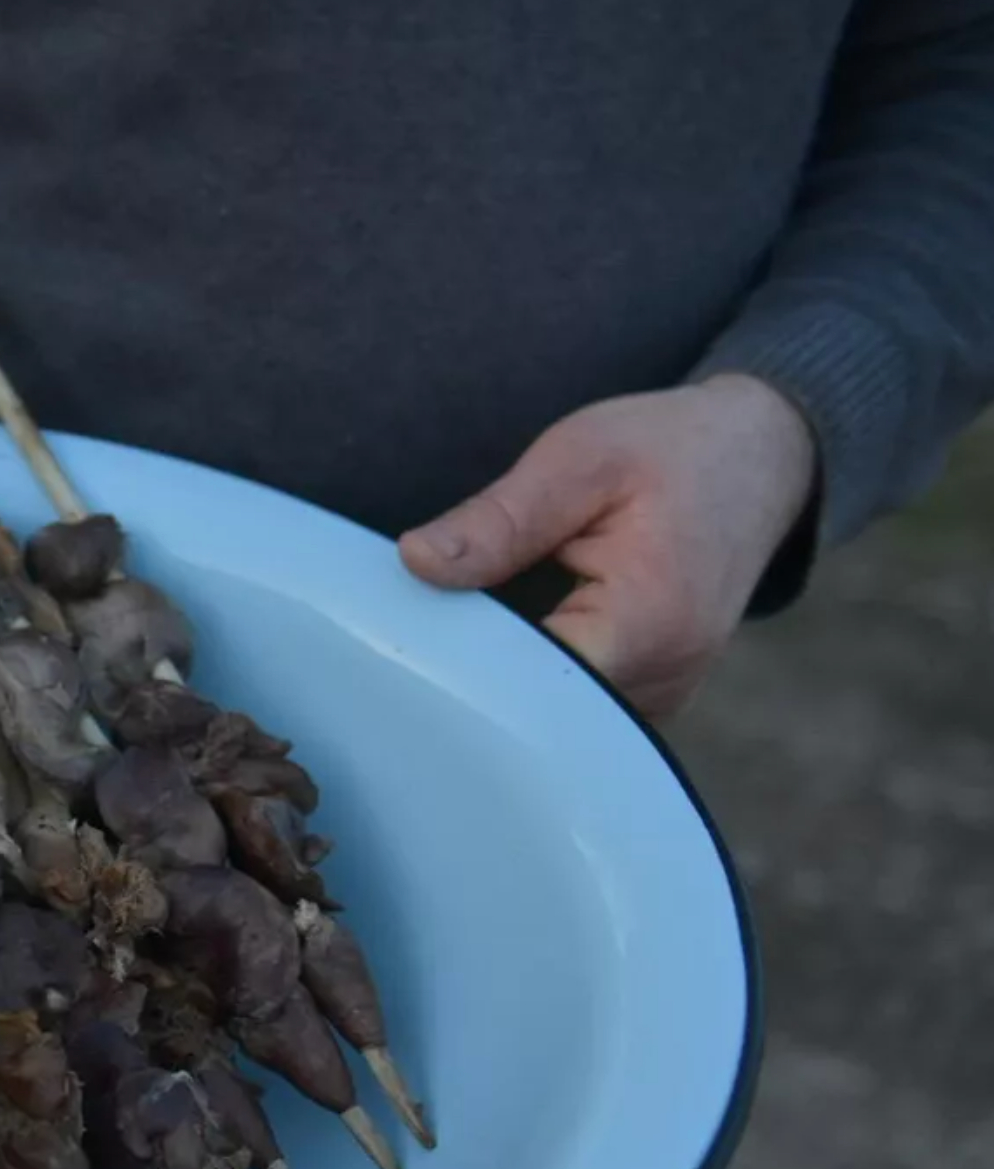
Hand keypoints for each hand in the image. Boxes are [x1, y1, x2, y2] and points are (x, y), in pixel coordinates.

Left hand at [397, 373, 818, 720]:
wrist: (760, 455)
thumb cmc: (672, 448)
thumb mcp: (577, 458)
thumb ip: (498, 520)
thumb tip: (415, 563)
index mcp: (647, 622)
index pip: (530, 688)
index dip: (462, 671)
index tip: (408, 643)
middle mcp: (664, 677)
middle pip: (540, 715)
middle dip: (473, 682)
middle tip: (413, 640)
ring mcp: (664, 693)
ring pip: (557, 720)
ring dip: (503, 683)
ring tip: (452, 635)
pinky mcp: (653, 691)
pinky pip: (579, 707)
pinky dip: (534, 681)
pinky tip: (496, 646)